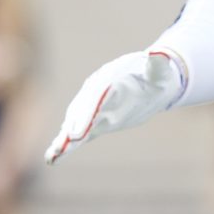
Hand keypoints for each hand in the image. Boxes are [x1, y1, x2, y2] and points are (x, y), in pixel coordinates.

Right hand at [46, 48, 185, 162]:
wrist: (150, 81)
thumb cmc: (156, 75)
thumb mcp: (160, 71)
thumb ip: (158, 65)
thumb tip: (159, 55)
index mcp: (110, 77)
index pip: (97, 95)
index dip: (88, 111)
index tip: (81, 129)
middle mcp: (96, 91)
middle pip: (82, 109)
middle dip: (76, 125)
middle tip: (69, 141)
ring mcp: (92, 106)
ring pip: (76, 122)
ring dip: (66, 137)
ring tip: (55, 153)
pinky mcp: (94, 120)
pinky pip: (79, 132)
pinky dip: (67, 144)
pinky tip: (53, 158)